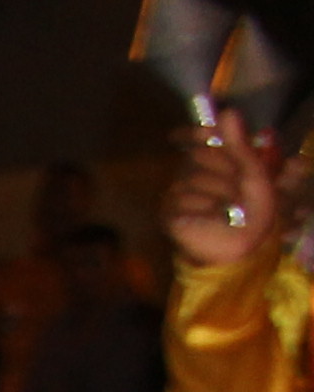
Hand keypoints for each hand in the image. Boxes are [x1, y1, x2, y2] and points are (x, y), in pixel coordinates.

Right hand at [170, 131, 302, 271]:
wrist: (244, 246)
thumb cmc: (256, 209)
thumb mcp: (254, 173)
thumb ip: (239, 144)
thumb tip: (228, 111)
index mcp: (217, 161)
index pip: (199, 138)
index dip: (195, 132)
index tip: (183, 133)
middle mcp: (195, 173)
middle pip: (200, 156)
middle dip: (224, 170)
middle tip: (239, 190)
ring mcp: (179, 194)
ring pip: (192, 180)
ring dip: (218, 195)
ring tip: (229, 210)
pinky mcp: (169, 214)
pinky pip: (182, 201)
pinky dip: (203, 211)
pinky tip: (212, 220)